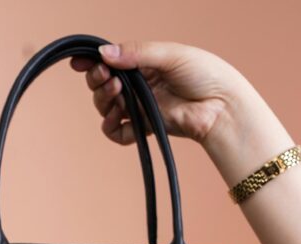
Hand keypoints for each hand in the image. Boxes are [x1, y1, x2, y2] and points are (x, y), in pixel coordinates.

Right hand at [71, 40, 252, 149]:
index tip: (79, 62)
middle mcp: (139, 84)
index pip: (111, 60)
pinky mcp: (144, 128)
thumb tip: (104, 53)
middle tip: (106, 77)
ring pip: (105, 106)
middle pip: (103, 84)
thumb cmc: (204, 74)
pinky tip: (114, 118)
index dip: (93, 61)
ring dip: (102, 100)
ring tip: (115, 93)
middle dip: (97, 79)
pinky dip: (110, 127)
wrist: (221, 106)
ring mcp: (140, 107)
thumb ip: (136, 53)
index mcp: (144, 62)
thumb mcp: (169, 54)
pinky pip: (117, 132)